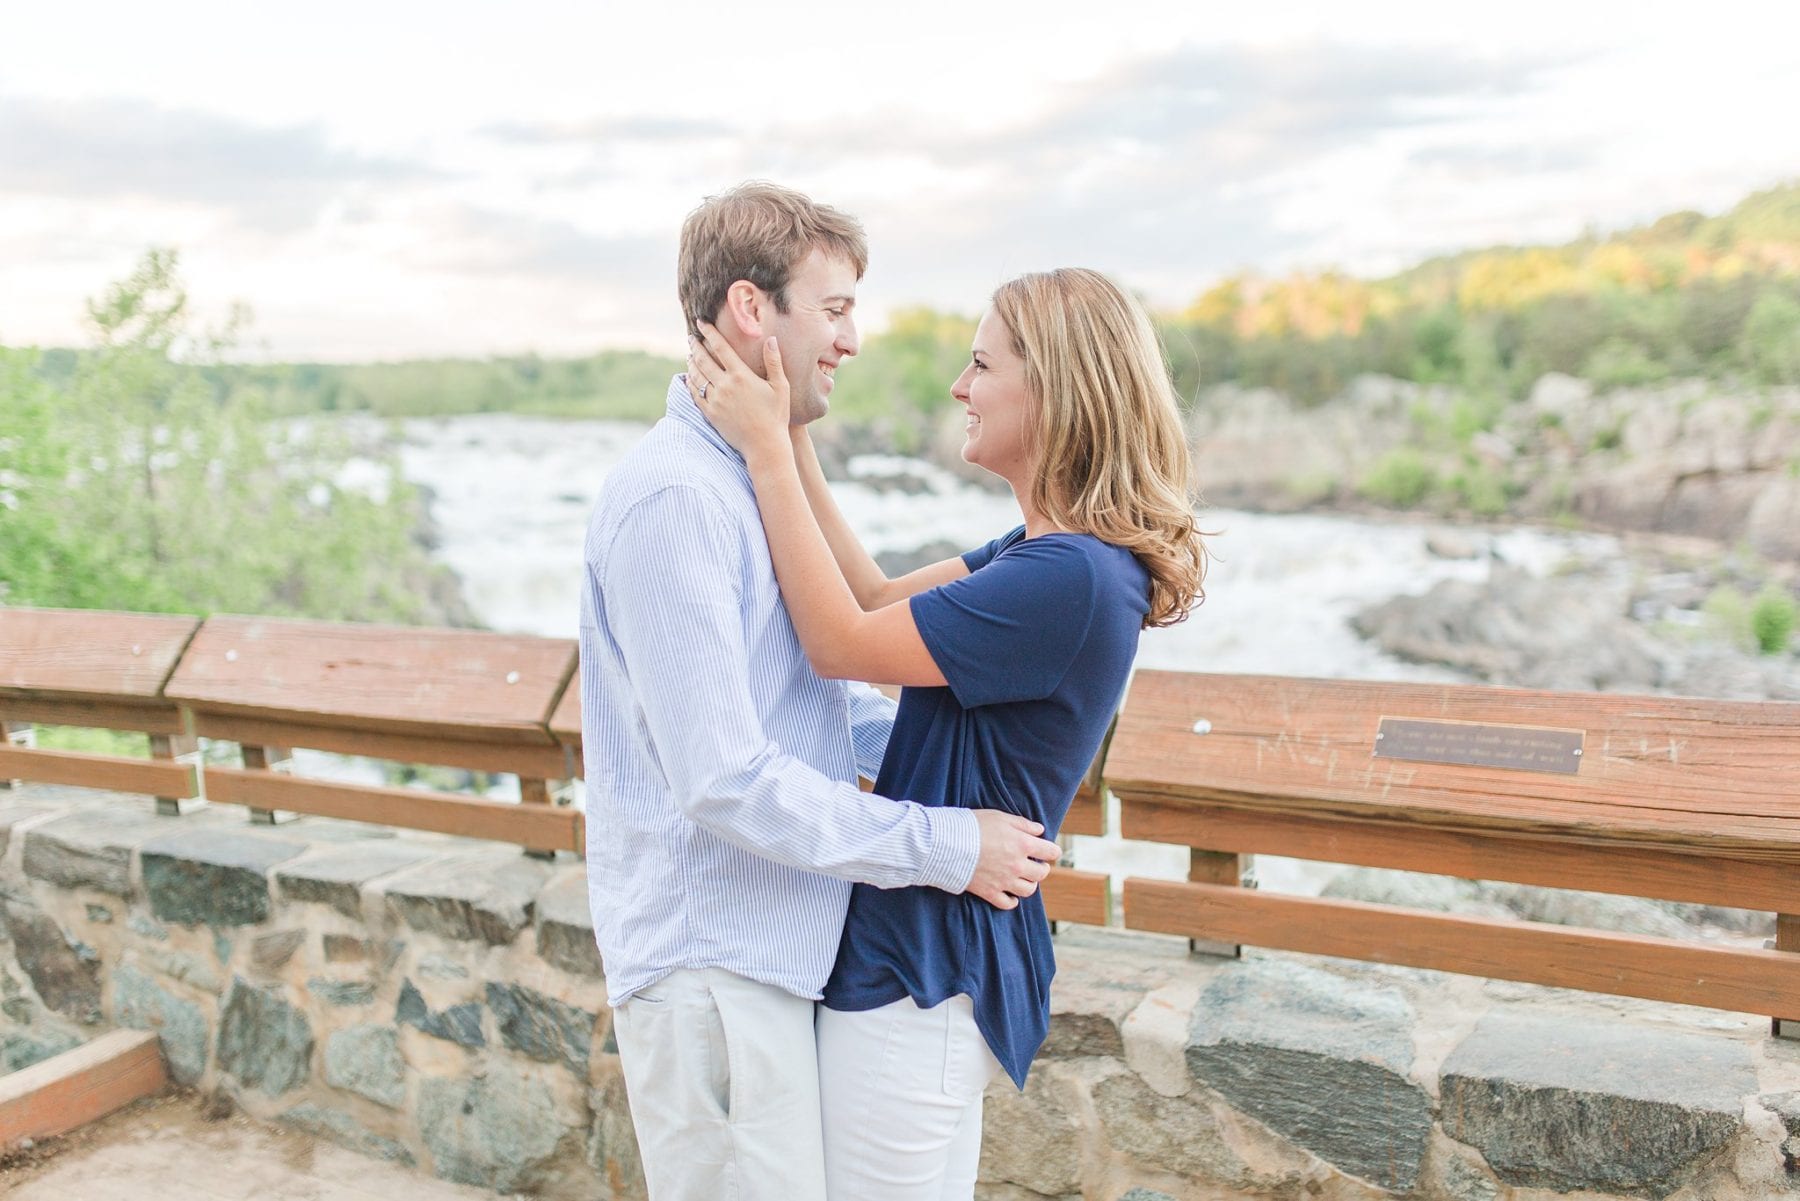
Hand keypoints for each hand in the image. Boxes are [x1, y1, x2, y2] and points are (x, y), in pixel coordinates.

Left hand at [689, 322, 789, 462]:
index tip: (700, 323)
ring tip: (690, 355)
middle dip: (696, 345)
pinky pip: (695, 394)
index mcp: (741, 375)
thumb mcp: (781, 387)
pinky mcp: (710, 413)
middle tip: (692, 337)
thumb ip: (774, 362)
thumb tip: (771, 339)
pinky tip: (690, 377)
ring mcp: (715, 400)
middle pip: (703, 359)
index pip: (720, 347)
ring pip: (697, 375)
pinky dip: (690, 382)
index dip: (709, 333)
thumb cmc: (776, 416)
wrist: (765, 446)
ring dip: (692, 362)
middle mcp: (725, 385)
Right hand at [966, 810, 1059, 910]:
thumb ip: (1022, 824)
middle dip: (1042, 867)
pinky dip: (1012, 901)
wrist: (948, 845)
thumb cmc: (973, 826)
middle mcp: (1018, 866)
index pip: (1050, 852)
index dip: (1052, 850)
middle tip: (1036, 863)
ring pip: (1028, 890)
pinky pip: (1008, 903)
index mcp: (1023, 845)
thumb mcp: (1000, 817)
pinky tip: (1010, 894)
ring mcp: (1004, 881)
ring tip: (1023, 877)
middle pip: (1041, 873)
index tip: (1048, 850)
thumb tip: (1039, 830)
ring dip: (1029, 883)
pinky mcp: (990, 892)